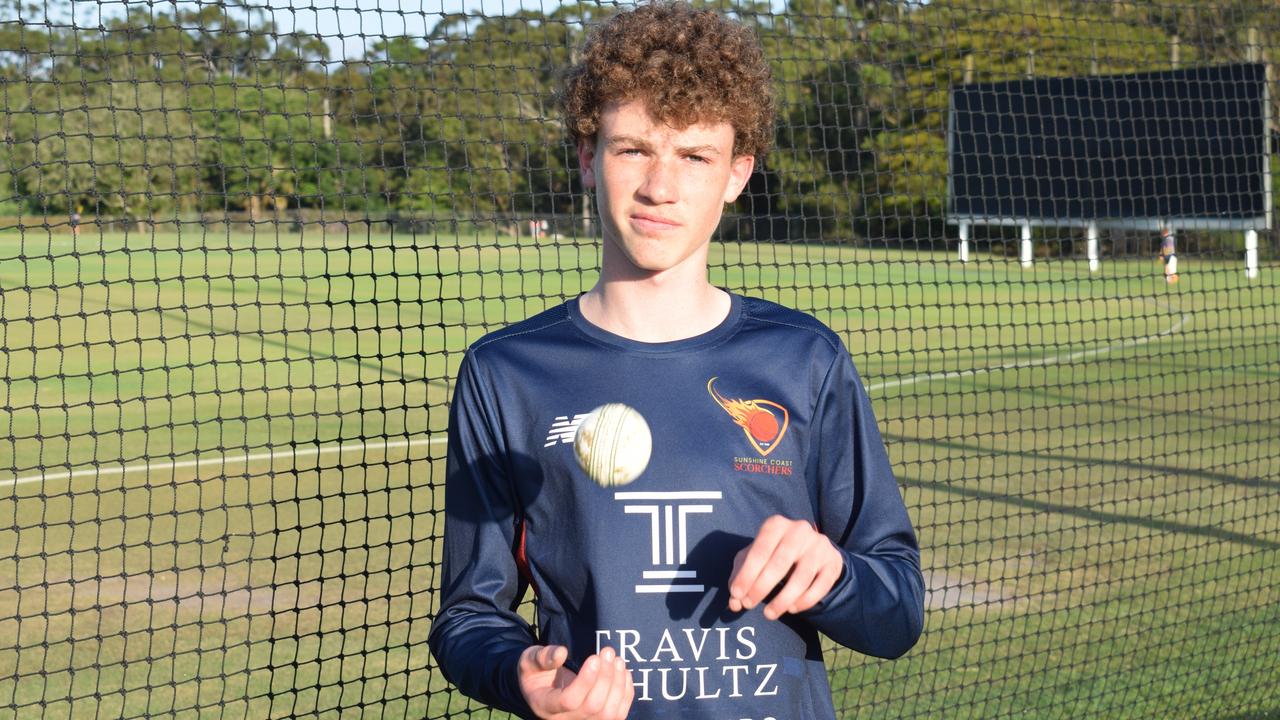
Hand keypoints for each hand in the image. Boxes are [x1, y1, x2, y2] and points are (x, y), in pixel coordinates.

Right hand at [518, 644, 633, 718]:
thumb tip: (561, 653)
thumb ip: (542, 657)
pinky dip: (626, 693)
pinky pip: (618, 714)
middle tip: (607, 651)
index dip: (585, 681)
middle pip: (593, 706)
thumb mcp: (530, 660)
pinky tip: (623, 672)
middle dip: (605, 677)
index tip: (594, 658)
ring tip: (617, 659)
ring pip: (608, 714)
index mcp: (545, 705)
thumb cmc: (536, 672)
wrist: (542, 687)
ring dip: (618, 684)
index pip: (569, 700)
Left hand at [728, 515, 842, 619]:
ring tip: (768, 614)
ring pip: (801, 578)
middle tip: (749, 605)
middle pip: (780, 563)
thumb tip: (734, 602)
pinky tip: (792, 609)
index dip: (747, 574)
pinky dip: (804, 601)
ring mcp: (819, 545)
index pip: (759, 551)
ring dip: (782, 599)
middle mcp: (799, 530)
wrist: (811, 549)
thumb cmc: (774, 553)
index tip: (736, 594)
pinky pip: (820, 587)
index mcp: (776, 525)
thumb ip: (740, 577)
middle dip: (761, 587)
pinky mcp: (833, 562)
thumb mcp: (754, 558)